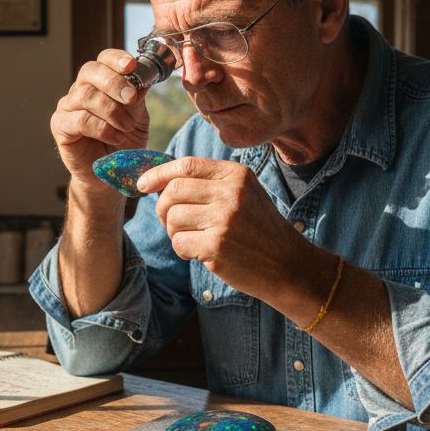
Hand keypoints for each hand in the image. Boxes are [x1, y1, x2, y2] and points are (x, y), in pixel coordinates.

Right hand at [50, 49, 150, 192]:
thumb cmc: (123, 143)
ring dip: (112, 110)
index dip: (116, 59)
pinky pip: (80, 120)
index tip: (131, 66)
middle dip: (114, 82)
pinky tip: (115, 137)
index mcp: (100, 82)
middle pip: (90, 71)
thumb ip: (137, 99)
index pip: (103, 59)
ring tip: (126, 127)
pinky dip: (102, 128)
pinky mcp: (60, 126)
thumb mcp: (138, 118)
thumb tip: (143, 79)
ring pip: (86, 95)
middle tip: (131, 97)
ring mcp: (68, 107)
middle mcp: (81, 89)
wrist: (110, 174)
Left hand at [136, 157, 305, 298]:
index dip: (158, 174)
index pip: (186, 165)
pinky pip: (179, 243)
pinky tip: (201, 254)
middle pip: (173, 191)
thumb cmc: (259, 230)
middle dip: (163, 208)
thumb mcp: (243, 194)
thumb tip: (159, 182)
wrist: (288, 265)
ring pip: (172, 218)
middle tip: (172, 222)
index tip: (142, 185)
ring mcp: (224, 219)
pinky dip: (183, 250)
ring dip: (175, 232)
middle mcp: (230, 192)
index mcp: (236, 174)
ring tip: (195, 239)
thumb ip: (209, 184)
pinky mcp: (217, 246)